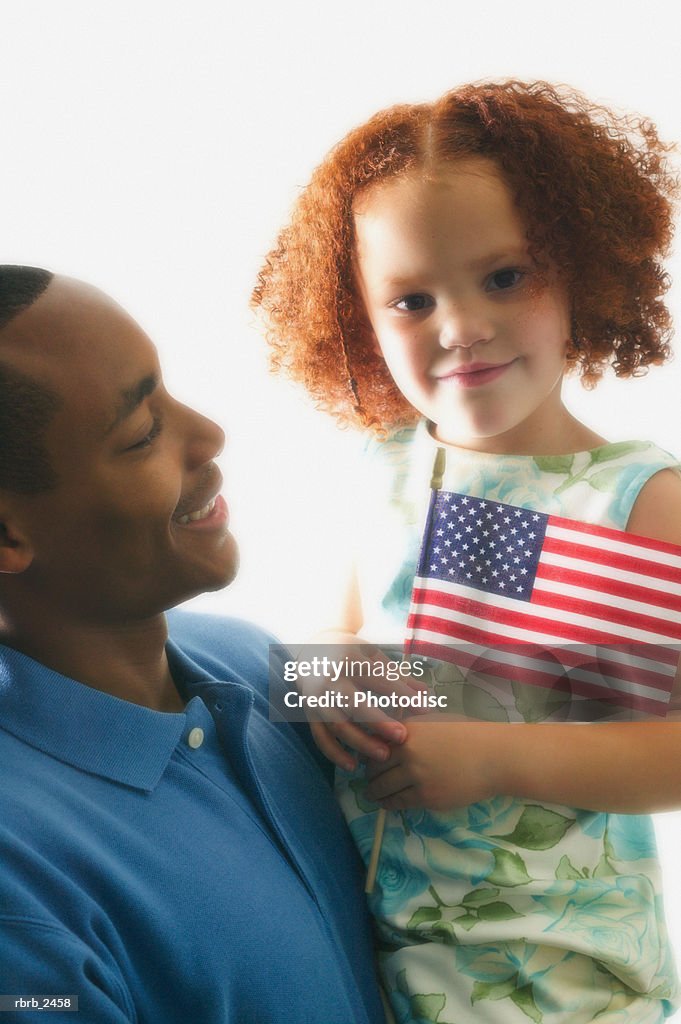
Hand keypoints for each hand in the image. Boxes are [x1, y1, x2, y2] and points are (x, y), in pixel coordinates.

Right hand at [296, 630, 425, 770]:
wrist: (309, 648)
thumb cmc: (349, 652)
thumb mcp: (372, 655)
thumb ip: (397, 676)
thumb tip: (426, 694)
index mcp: (350, 659)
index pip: (379, 680)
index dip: (402, 695)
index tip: (424, 711)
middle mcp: (331, 678)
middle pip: (355, 704)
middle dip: (379, 722)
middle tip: (402, 737)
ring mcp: (317, 697)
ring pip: (338, 725)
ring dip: (360, 742)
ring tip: (384, 755)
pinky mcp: (308, 713)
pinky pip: (320, 737)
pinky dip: (334, 753)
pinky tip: (353, 766)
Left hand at [364, 718, 499, 810]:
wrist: (494, 756)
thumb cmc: (468, 734)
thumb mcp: (435, 722)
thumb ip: (411, 729)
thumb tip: (388, 738)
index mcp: (408, 730)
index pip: (375, 744)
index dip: (369, 753)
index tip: (369, 760)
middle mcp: (408, 751)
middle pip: (374, 767)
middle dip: (369, 776)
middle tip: (367, 781)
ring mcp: (416, 775)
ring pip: (383, 788)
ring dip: (374, 793)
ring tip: (371, 795)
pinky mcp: (426, 796)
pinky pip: (400, 802)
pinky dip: (389, 804)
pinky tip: (387, 804)